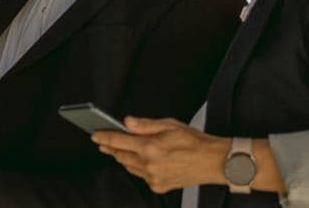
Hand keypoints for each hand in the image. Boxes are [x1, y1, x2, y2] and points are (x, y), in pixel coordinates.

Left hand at [92, 117, 228, 193]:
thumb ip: (145, 124)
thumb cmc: (195, 141)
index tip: (95, 134)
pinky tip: (141, 160)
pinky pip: (141, 176)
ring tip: (119, 149)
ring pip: (129, 167)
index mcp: (151, 147)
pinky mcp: (159, 187)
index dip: (103, 137)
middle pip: (120, 156)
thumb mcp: (170, 125)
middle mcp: (150, 165)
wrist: (214, 162)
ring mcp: (154, 178)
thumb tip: (127, 122)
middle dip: (110, 148)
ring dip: (122, 158)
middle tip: (103, 141)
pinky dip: (137, 167)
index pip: (118, 141)